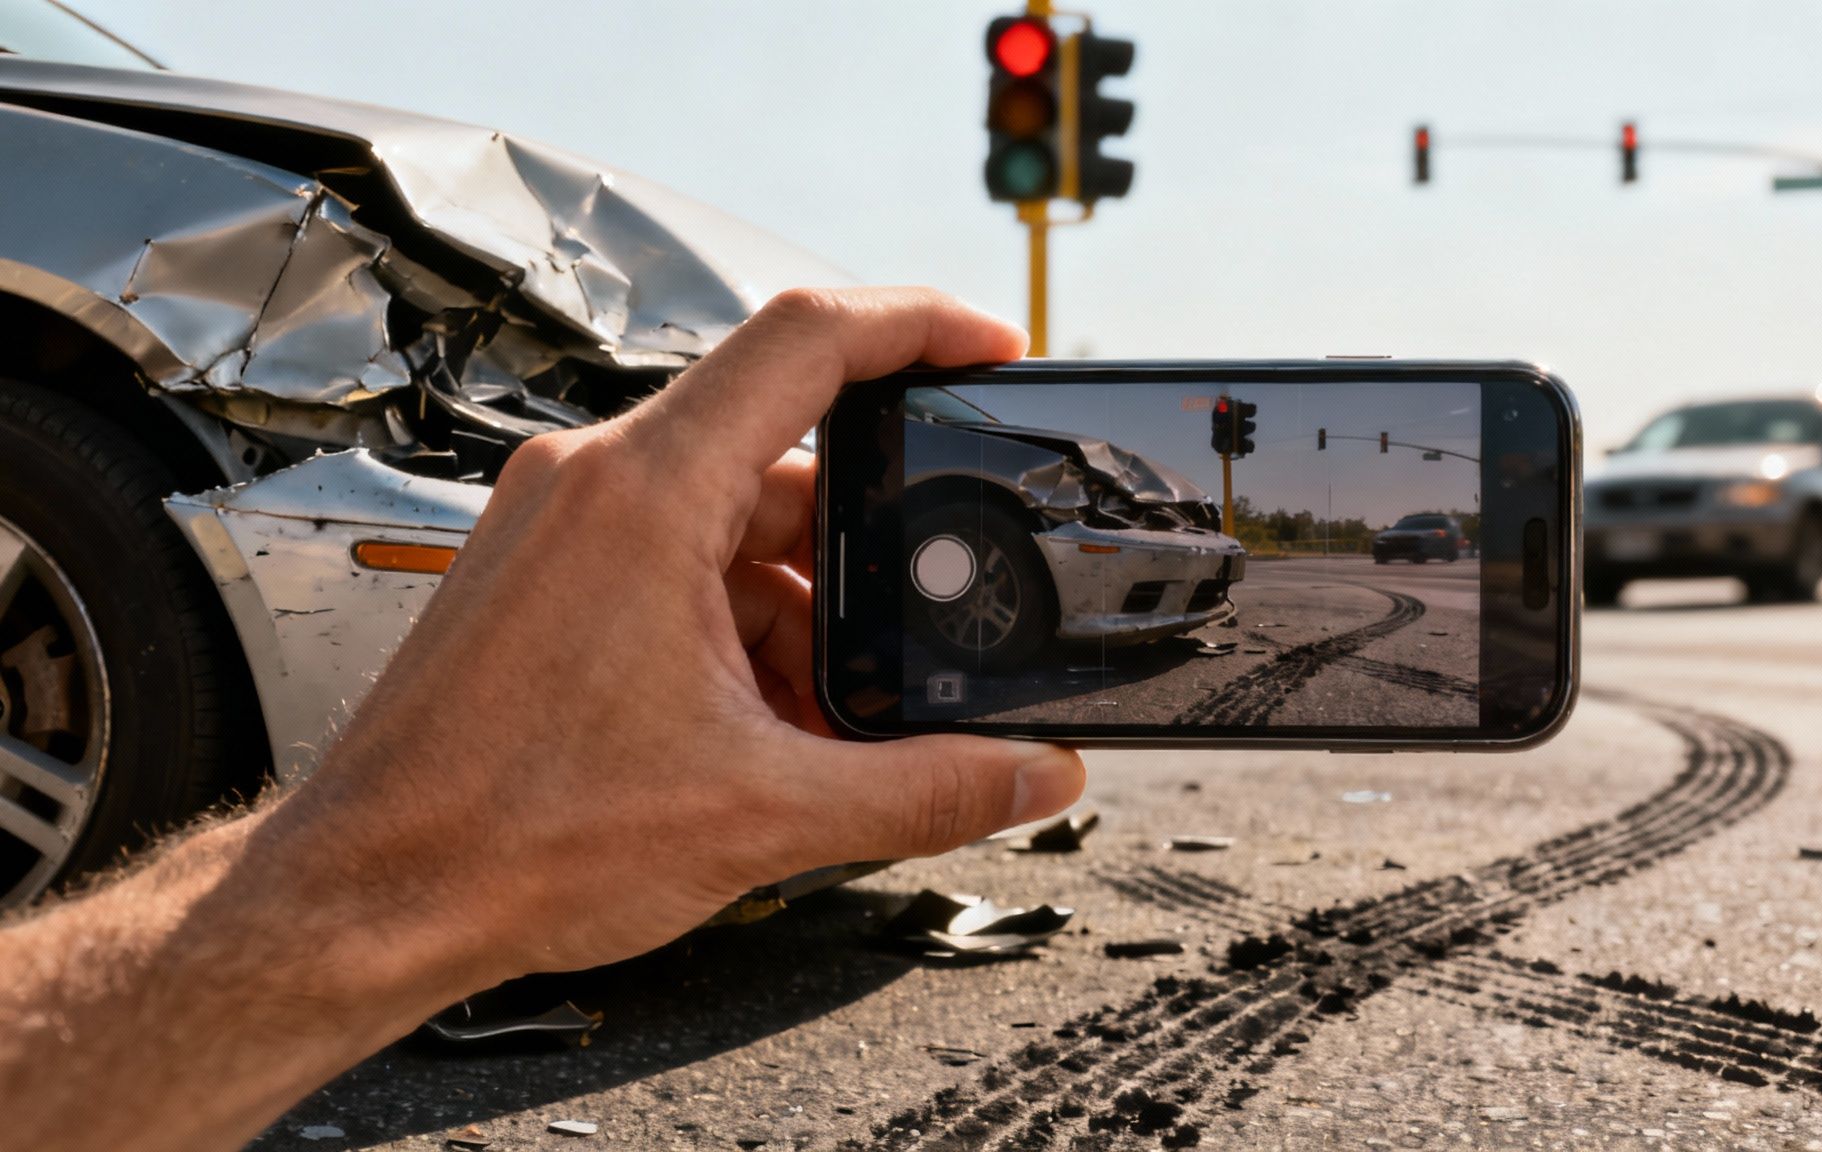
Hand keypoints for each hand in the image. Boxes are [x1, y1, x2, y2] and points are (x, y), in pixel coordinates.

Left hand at [264, 287, 1086, 986]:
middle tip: (918, 627)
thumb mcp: (763, 815)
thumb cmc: (505, 837)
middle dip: (868, 551)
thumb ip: (926, 790)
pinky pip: (680, 563)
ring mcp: (561, 526)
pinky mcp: (546, 575)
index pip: (808, 339)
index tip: (988, 346)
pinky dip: (743, 627)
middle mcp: (593, 483)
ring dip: (804, 607)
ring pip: (734, 521)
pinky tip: (766, 724)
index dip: (920, 323)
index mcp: (645, 494)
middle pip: (785, 456)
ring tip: (829, 718)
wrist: (371, 898)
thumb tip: (1031, 775)